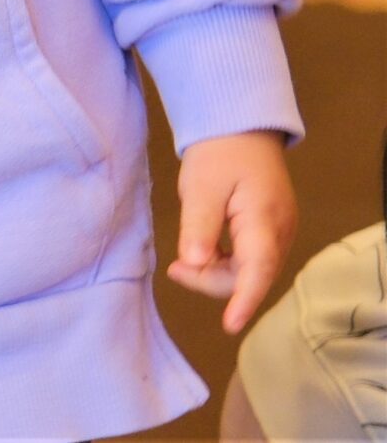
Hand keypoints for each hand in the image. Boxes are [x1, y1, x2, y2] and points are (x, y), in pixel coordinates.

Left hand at [168, 130, 296, 333]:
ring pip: (250, 271)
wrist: (240, 129)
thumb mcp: (201, 187)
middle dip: (212, 281)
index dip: (244, 299)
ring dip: (217, 274)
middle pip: (251, 275)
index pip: (257, 270)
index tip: (229, 325)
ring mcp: (278, 233)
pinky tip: (201, 253)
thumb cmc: (219, 154)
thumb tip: (196, 262)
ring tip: (182, 264)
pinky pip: (250, 260)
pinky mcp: (270, 231)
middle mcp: (279, 232)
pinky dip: (225, 263)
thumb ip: (199, 226)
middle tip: (176, 269)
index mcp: (263, 220)